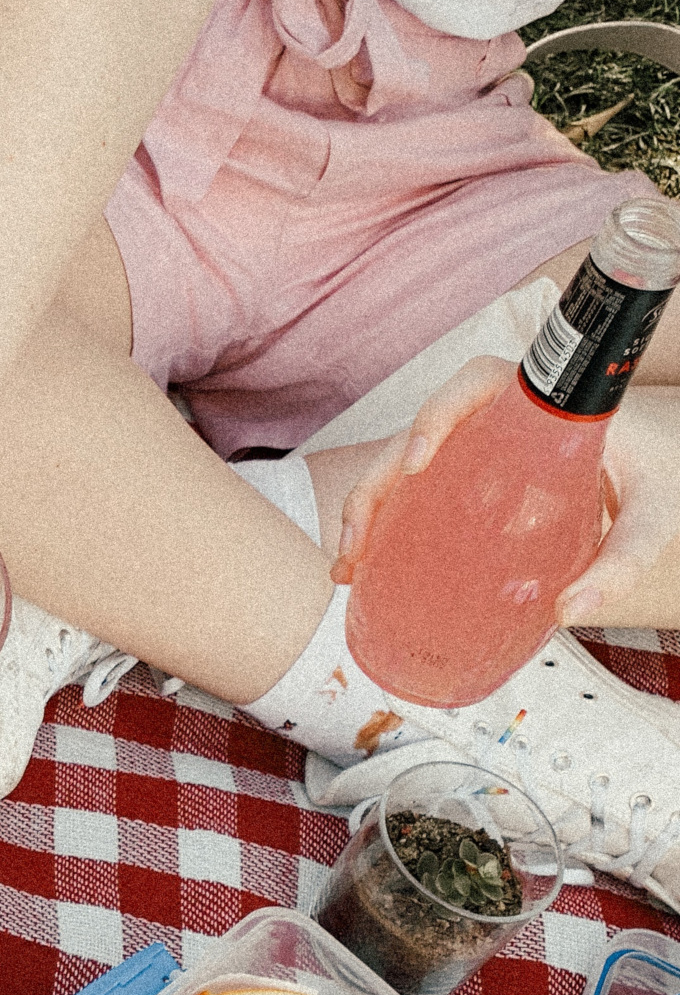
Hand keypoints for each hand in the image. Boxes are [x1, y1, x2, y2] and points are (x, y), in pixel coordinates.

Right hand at [332, 356, 679, 623]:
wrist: (666, 469)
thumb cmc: (661, 473)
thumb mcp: (655, 510)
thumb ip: (624, 557)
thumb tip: (568, 611)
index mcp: (533, 402)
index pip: (470, 384)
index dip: (434, 415)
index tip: (418, 461)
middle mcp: (491, 422)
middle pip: (412, 437)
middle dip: (372, 487)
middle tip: (358, 542)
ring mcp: (473, 454)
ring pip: (399, 469)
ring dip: (364, 513)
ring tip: (347, 567)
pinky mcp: (467, 487)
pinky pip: (414, 497)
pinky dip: (385, 529)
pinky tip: (365, 569)